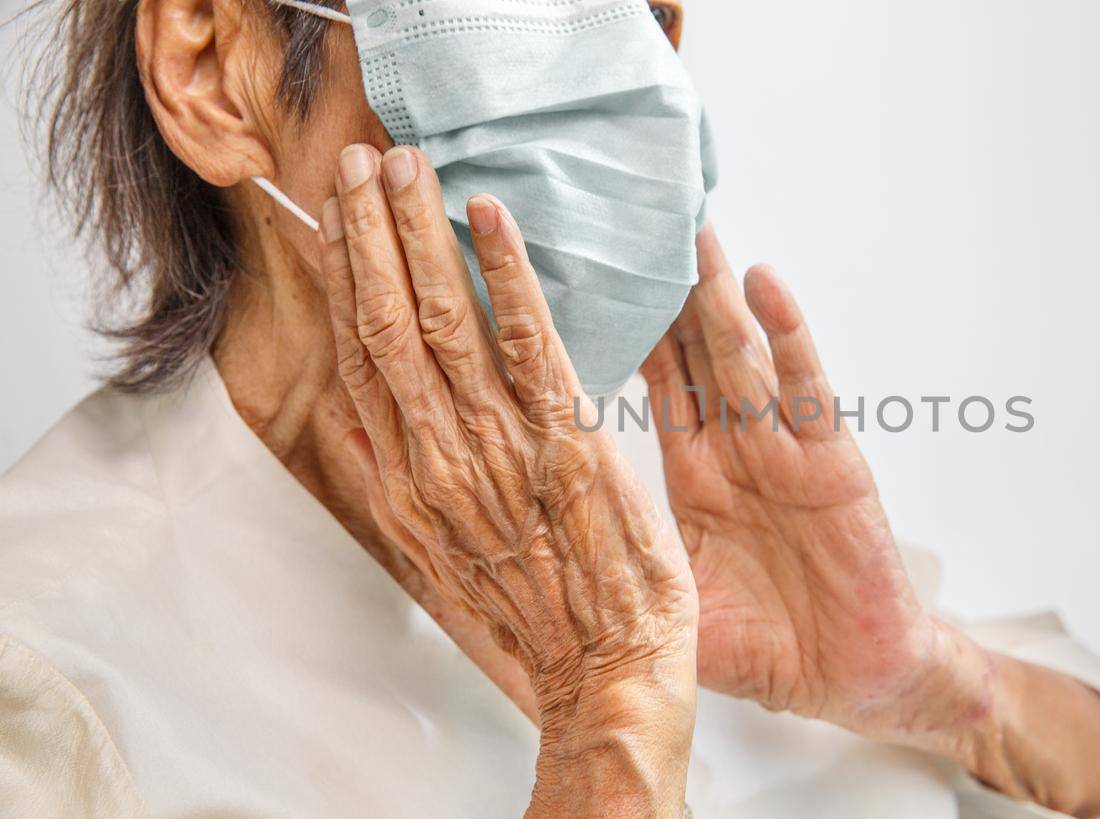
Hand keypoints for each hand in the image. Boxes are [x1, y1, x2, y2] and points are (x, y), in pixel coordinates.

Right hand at [319, 144, 696, 817]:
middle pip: (390, 324)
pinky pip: (526, 338)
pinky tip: (488, 215)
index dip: (347, 280)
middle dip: (371, 236)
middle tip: (361, 162)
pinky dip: (506, 271)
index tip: (336, 218)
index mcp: (411, 480)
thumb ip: (400, 483)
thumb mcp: (444, 556)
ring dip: (420, 234)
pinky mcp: (565, 439)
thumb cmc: (534, 616)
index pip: (363, 358)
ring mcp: (499, 445)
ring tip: (407, 165)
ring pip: (444, 320)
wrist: (604, 673)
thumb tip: (359, 421)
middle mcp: (440, 455)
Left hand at [641, 227, 983, 744]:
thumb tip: (536, 552)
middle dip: (669, 287)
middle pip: (696, 350)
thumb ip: (625, 564)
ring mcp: (785, 450)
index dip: (625, 328)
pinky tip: (767, 287)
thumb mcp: (673, 604)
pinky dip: (789, 338)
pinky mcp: (831, 466)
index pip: (654, 384)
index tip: (592, 273)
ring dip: (718, 293)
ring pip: (742, 355)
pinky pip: (806, 393)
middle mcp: (737, 449)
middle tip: (632, 218)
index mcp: (694, 476)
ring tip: (691, 231)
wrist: (848, 679)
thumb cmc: (766, 646)